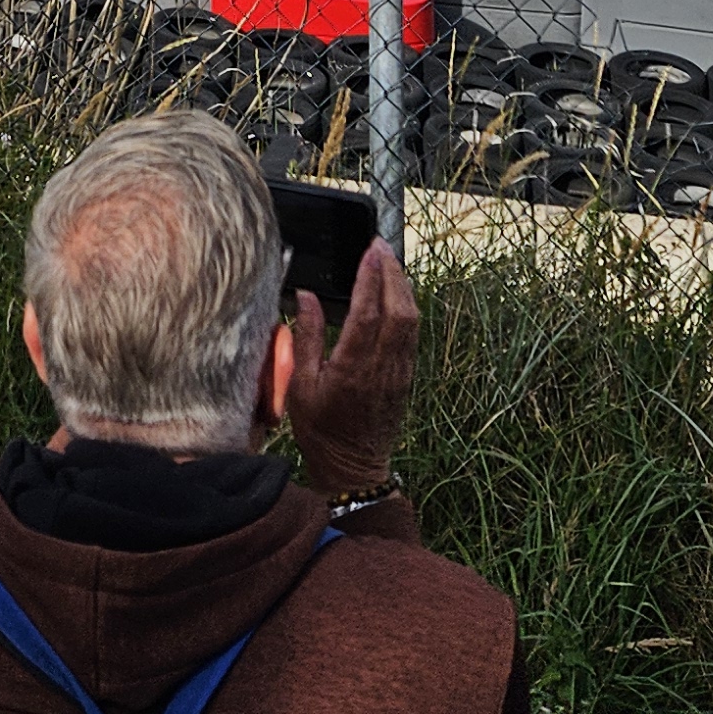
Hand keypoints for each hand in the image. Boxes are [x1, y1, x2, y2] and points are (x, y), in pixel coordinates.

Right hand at [286, 240, 416, 493]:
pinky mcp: (406, 377)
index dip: (370, 277)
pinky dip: (406, 306)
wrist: (352, 467)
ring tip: (389, 262)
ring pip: (411, 319)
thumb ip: (305, 337)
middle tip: (380, 246)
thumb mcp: (299, 385)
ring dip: (403, 286)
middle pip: (398, 309)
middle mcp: (381, 367)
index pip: (367, 312)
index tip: (368, 250)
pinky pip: (413, 334)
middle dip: (392, 272)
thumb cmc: (320, 429)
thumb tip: (305, 296)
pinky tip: (396, 294)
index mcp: (351, 369)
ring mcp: (399, 372)